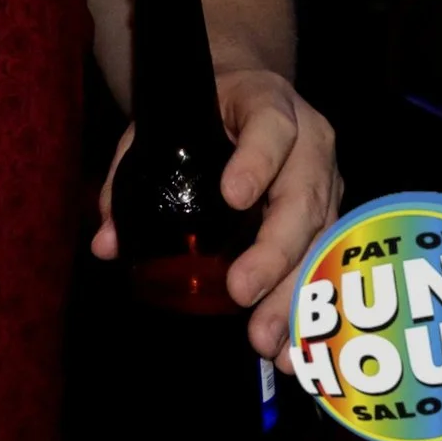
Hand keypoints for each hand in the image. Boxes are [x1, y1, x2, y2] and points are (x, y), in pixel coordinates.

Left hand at [92, 68, 341, 364]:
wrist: (250, 92)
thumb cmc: (200, 110)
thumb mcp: (160, 127)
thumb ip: (129, 177)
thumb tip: (107, 244)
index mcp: (267, 104)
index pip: (270, 127)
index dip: (256, 162)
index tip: (233, 197)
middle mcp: (311, 143)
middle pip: (303, 198)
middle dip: (274, 252)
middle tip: (240, 291)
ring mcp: (329, 182)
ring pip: (322, 240)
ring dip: (295, 294)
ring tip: (266, 339)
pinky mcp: (335, 217)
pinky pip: (330, 266)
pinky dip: (312, 310)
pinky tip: (293, 347)